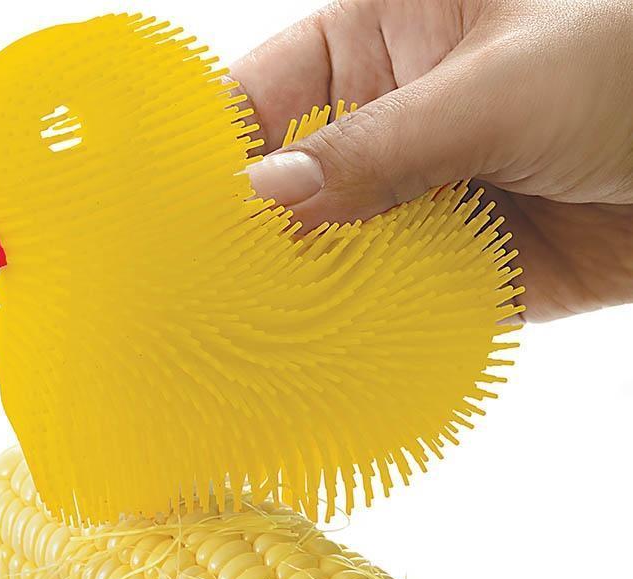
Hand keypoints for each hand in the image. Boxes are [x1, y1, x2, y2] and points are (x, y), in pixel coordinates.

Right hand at [234, 0, 632, 320]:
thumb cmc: (632, 64)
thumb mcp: (497, 87)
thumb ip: (381, 147)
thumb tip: (268, 194)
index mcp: (386, 42)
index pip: (269, 92)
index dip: (215, 144)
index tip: (168, 205)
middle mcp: (397, 126)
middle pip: (297, 184)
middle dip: (256, 234)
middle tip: (199, 289)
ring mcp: (429, 202)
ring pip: (343, 254)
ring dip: (309, 293)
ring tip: (251, 335)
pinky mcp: (468, 272)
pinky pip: (402, 305)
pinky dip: (371, 333)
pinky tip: (329, 358)